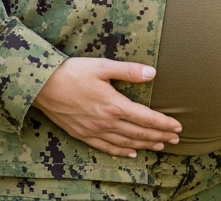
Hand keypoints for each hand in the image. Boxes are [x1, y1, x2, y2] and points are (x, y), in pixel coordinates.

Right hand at [33, 57, 182, 156]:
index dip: (163, 124)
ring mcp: (94, 131)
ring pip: (125, 142)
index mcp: (114, 104)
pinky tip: (131, 153)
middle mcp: (106, 122)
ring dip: (145, 145)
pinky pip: (106, 148)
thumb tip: (152, 73)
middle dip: (159, 136)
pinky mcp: (83, 135)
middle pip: (139, 133)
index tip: (178, 127)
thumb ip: (128, 71)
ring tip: (160, 146)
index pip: (146, 117)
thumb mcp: (102, 66)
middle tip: (176, 139)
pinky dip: (121, 152)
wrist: (42, 86)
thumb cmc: (72, 72)